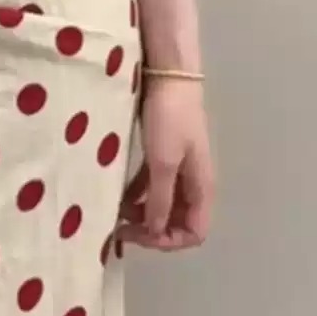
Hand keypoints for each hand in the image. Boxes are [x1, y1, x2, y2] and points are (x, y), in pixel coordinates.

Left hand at [117, 79, 213, 252]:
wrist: (168, 75)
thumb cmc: (169, 119)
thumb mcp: (162, 162)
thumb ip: (159, 199)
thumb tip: (154, 230)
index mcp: (201, 187)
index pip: (194, 232)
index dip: (168, 240)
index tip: (139, 234)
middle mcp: (193, 183)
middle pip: (178, 222)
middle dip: (152, 230)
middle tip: (121, 227)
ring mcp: (178, 169)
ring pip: (162, 205)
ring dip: (141, 214)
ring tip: (115, 212)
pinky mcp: (163, 156)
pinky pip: (151, 187)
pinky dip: (136, 195)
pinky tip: (117, 195)